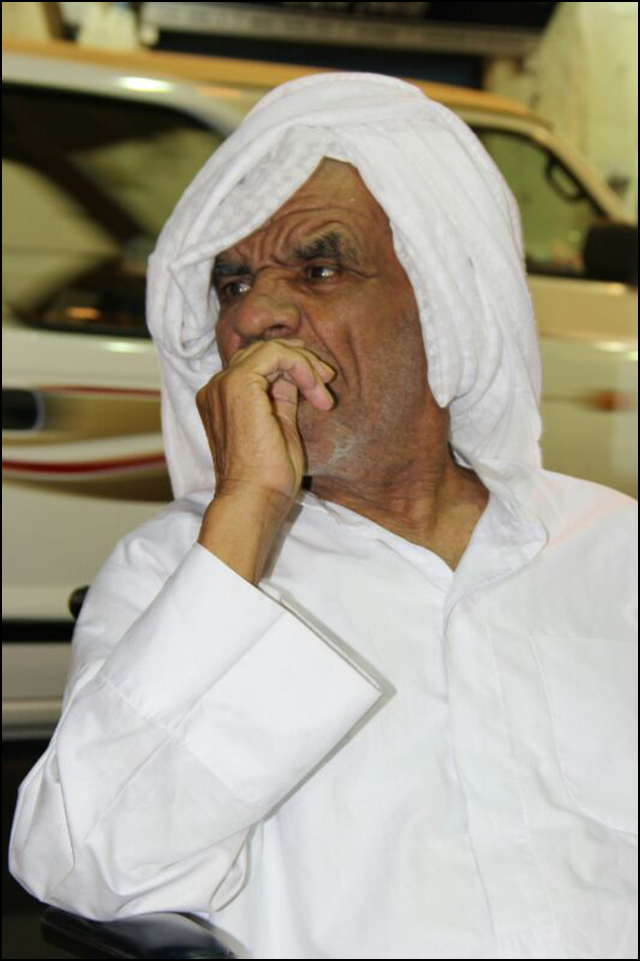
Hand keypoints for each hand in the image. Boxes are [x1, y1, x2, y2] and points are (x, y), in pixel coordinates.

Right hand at [196, 338, 335, 510]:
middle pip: (262, 353)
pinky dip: (301, 366)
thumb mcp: (279, 428)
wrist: (253, 500)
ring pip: (269, 349)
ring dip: (304, 365)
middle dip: (301, 362)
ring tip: (324, 392)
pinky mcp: (239, 384)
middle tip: (327, 382)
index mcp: (222, 400)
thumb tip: (297, 378)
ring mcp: (224, 384)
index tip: (320, 390)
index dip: (293, 369)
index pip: (257, 366)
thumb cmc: (267, 478)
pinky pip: (275, 354)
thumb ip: (282, 399)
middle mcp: (217, 389)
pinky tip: (316, 390)